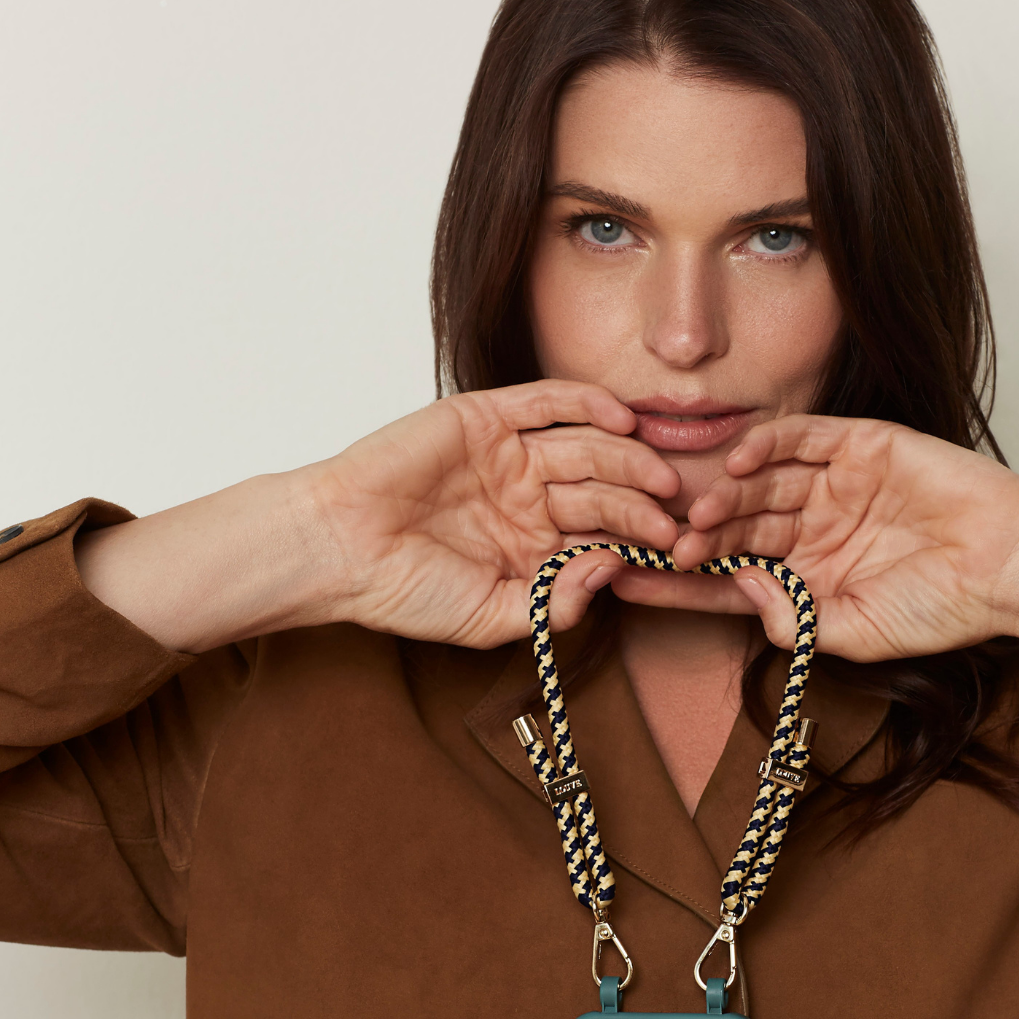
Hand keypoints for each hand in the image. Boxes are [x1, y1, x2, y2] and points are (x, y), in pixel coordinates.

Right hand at [310, 383, 681, 644]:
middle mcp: (528, 495)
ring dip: (630, 458)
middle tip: (678, 518)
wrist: (340, 550)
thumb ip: (555, 604)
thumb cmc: (405, 589)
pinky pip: (547, 401)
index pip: (603, 534)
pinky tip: (624, 422)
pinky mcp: (485, 417)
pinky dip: (588, 404)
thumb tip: (612, 571)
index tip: (677, 554)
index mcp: (534, 543)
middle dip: (645, 504)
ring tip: (663, 478)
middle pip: (604, 488)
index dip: (642, 541)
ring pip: (586, 445)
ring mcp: (508, 453)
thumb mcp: (493, 617)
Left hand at [606, 415, 1018, 672]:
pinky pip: (801, 438)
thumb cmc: (943, 607)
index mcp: (807, 576)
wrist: (1008, 563)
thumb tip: (738, 590)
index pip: (726, 578)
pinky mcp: (859, 446)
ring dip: (724, 499)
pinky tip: (735, 464)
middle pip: (736, 527)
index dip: (677, 581)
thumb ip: (792, 620)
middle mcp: (813, 528)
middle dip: (696, 538)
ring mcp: (834, 485)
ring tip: (696, 518)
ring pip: (760, 484)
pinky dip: (766, 445)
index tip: (626, 582)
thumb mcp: (853, 634)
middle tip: (660, 546)